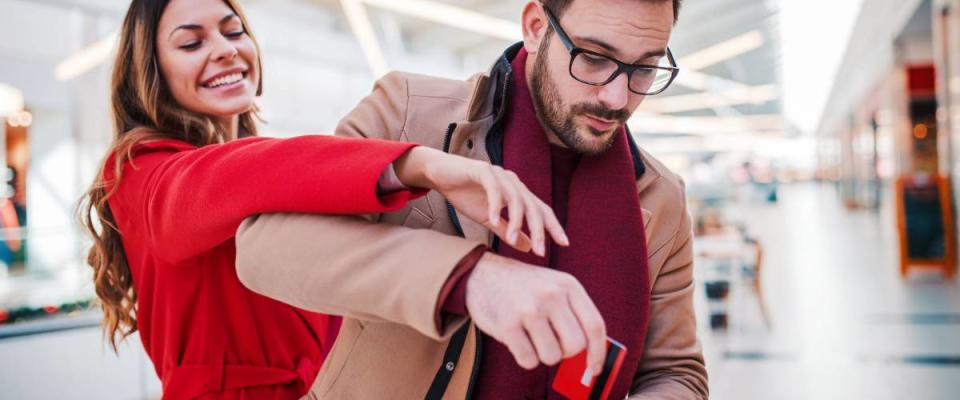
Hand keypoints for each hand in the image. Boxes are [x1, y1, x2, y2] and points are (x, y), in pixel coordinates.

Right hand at [394, 147, 567, 255]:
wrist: (441, 175)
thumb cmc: (466, 194)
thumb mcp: (490, 218)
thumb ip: (509, 231)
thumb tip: (528, 248)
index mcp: (518, 193)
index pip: (541, 210)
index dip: (553, 226)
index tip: (564, 244)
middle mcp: (513, 182)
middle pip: (533, 206)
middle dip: (539, 229)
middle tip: (540, 251)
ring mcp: (499, 175)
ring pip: (516, 198)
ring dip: (515, 221)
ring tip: (511, 240)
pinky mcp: (482, 170)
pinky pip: (494, 189)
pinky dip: (495, 205)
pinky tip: (493, 220)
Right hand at [465, 252, 606, 377]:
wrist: (484, 273)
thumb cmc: (524, 287)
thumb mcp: (554, 288)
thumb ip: (574, 315)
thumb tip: (589, 355)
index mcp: (568, 285)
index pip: (594, 326)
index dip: (598, 352)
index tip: (594, 368)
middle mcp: (551, 295)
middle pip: (575, 345)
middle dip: (565, 352)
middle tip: (552, 343)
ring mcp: (529, 309)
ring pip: (552, 356)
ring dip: (543, 354)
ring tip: (532, 337)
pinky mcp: (508, 324)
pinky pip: (529, 360)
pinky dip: (525, 357)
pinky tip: (518, 339)